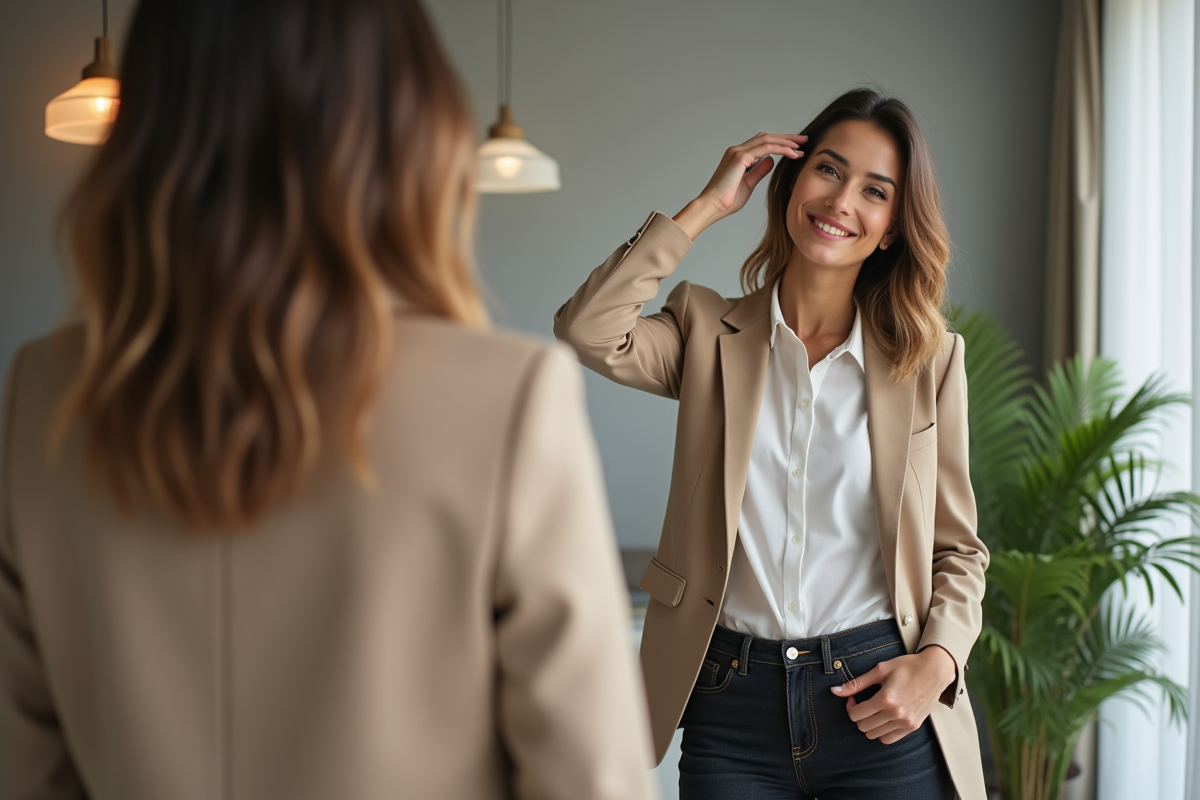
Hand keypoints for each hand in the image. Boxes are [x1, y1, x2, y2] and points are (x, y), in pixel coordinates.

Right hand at [672, 132, 806, 239]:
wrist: (712, 206)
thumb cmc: (726, 200)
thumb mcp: (748, 184)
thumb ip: (759, 171)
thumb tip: (770, 161)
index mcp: (738, 156)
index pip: (762, 143)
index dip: (780, 144)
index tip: (796, 148)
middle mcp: (737, 150)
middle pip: (766, 137)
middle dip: (786, 138)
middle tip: (803, 140)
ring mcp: (738, 152)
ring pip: (767, 140)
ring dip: (786, 142)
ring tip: (801, 147)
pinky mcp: (740, 158)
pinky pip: (766, 148)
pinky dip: (780, 149)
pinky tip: (792, 153)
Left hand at [831, 645, 955, 744]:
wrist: (934, 671)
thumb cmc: (907, 667)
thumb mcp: (880, 670)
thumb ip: (856, 683)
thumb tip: (834, 691)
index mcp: (886, 699)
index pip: (856, 715)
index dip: (850, 707)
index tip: (854, 699)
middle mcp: (896, 714)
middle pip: (863, 727)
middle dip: (858, 716)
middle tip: (863, 703)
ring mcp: (906, 722)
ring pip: (875, 735)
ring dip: (870, 724)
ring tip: (874, 710)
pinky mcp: (913, 727)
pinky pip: (889, 739)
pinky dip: (882, 732)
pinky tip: (883, 718)